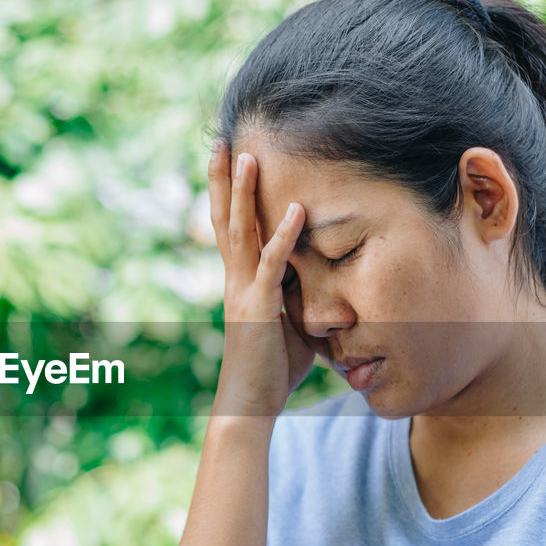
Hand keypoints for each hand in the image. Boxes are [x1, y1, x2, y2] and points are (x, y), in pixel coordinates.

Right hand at [207, 140, 314, 418]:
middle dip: (222, 179)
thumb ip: (300, 299)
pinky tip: (295, 209)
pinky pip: (273, 264)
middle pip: (225, 218)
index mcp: (240, 282)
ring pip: (241, 231)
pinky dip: (284, 235)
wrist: (250, 404)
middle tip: (222, 141)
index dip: (227, 194)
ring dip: (244, 192)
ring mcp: (243, 291)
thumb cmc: (272, 371)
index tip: (228, 161)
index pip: (232, 228)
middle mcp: (235, 280)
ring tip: (247, 156)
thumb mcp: (291, 325)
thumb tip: (323, 287)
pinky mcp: (259, 307)